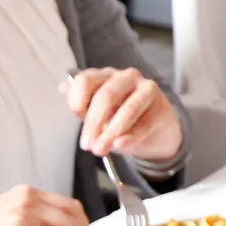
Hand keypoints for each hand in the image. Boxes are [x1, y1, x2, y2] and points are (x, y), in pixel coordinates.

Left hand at [66, 66, 182, 161]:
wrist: (155, 132)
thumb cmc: (121, 120)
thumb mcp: (97, 114)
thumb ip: (81, 103)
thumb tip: (62, 87)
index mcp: (105, 76)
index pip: (85, 80)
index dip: (78, 101)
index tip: (77, 119)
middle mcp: (126, 77)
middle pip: (106, 95)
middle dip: (94, 122)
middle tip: (87, 145)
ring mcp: (147, 89)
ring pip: (128, 108)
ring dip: (112, 132)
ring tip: (101, 149)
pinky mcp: (162, 107)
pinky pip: (145, 123)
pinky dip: (131, 136)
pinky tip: (120, 145)